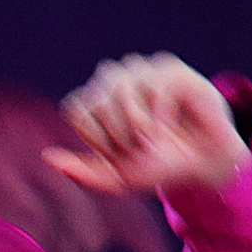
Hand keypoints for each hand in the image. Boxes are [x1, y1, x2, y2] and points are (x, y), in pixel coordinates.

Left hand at [42, 53, 249, 196]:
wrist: (202, 165)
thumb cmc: (159, 167)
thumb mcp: (116, 179)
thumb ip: (82, 173)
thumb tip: (48, 157)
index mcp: (98, 103)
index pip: (76, 108)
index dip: (94, 136)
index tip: (115, 153)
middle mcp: (118, 81)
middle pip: (97, 99)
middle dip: (116, 134)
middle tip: (137, 148)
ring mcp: (145, 72)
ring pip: (122, 87)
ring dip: (135, 123)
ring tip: (151, 138)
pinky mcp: (173, 71)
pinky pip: (154, 87)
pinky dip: (158, 116)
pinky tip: (167, 126)